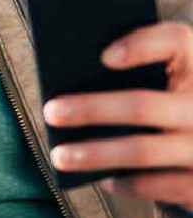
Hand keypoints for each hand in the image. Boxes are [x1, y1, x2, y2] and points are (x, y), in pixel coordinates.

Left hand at [42, 20, 192, 209]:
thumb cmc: (172, 100)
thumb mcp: (166, 77)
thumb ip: (136, 66)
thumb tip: (75, 76)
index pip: (175, 41)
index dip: (140, 46)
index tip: (104, 56)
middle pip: (143, 105)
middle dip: (92, 109)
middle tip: (51, 112)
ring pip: (142, 150)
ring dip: (95, 154)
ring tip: (60, 155)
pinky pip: (156, 185)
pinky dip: (124, 182)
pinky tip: (100, 177)